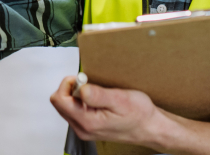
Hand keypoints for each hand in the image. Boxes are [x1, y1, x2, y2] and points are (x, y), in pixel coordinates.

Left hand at [51, 78, 209, 154]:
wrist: (150, 128)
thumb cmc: (140, 115)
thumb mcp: (120, 99)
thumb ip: (98, 95)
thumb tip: (80, 88)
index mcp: (87, 122)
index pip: (59, 99)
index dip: (69, 84)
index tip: (84, 79)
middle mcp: (82, 128)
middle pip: (60, 102)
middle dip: (73, 88)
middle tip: (92, 85)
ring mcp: (84, 129)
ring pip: (67, 105)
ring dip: (79, 94)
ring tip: (99, 93)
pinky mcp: (89, 127)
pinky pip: (76, 110)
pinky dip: (84, 101)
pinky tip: (99, 100)